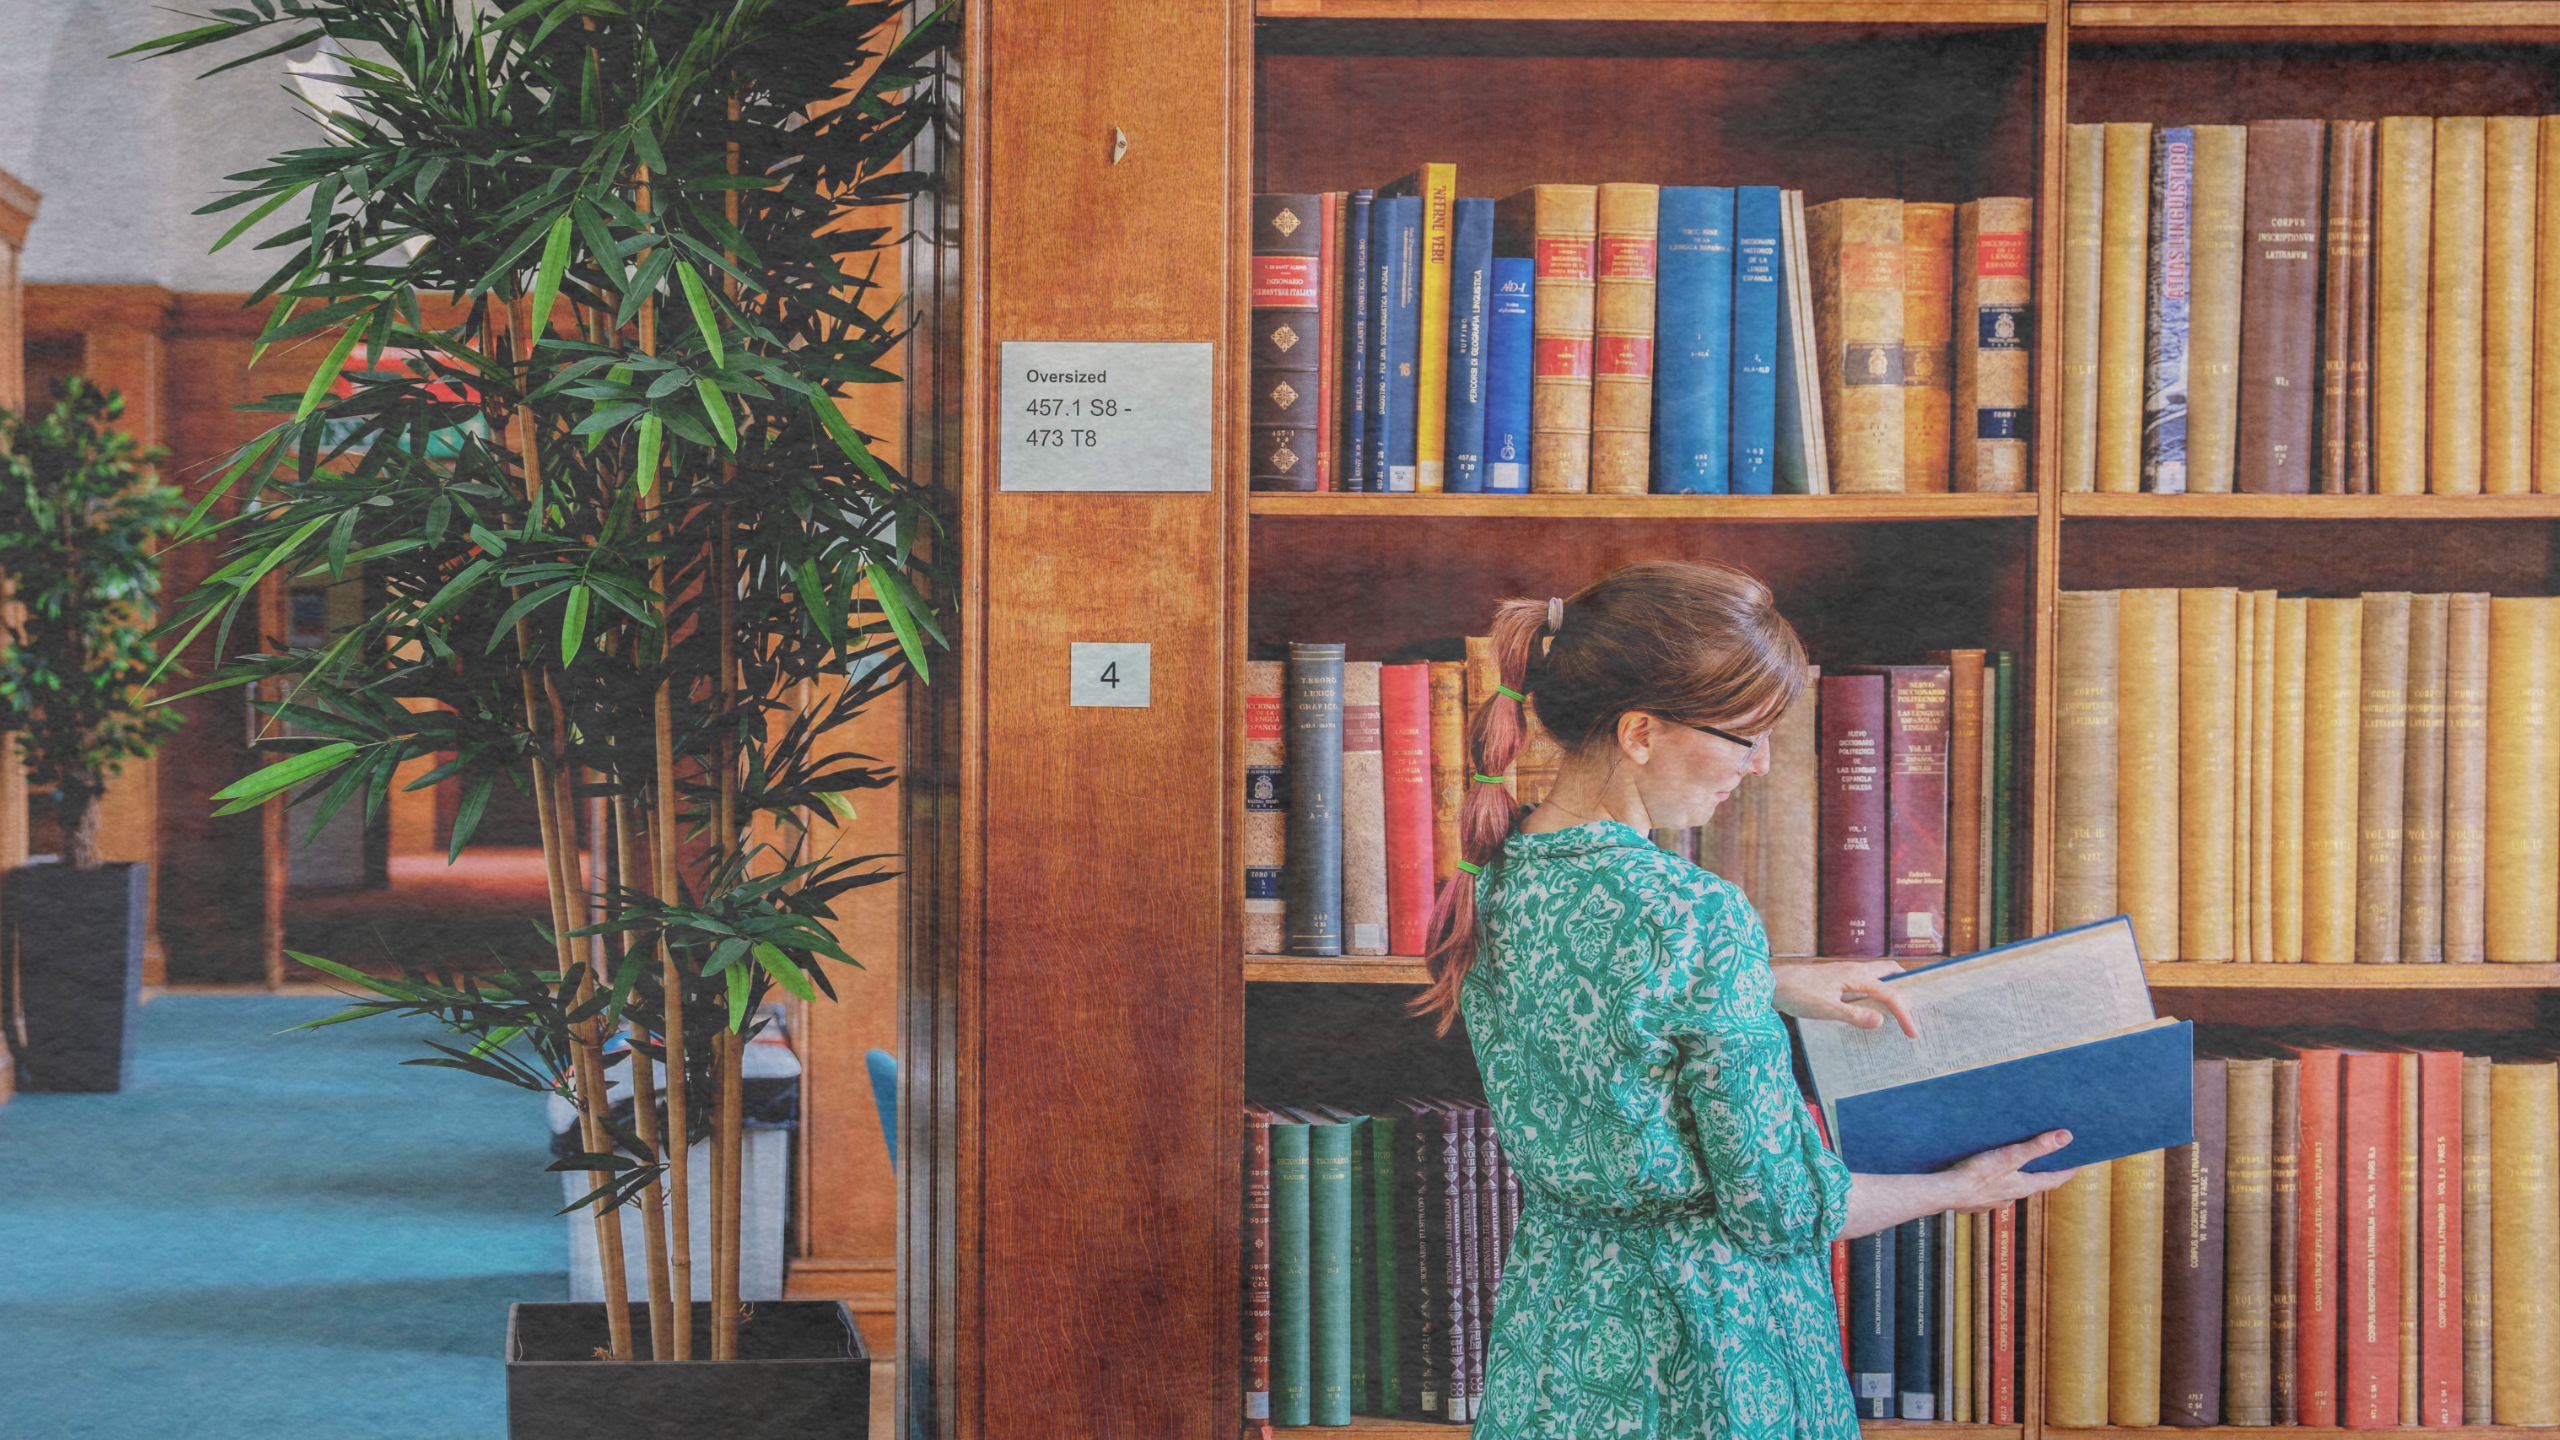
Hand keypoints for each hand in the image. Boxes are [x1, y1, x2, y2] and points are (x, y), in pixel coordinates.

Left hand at [1770, 960, 1918, 1037]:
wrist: (1770, 984)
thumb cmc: (1796, 994)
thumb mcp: (1825, 1010)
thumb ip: (1853, 1016)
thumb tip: (1882, 1021)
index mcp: (1855, 975)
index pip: (1890, 994)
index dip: (1904, 1014)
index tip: (1913, 1034)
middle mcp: (1853, 970)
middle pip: (1890, 973)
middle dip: (1906, 987)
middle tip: (1917, 1008)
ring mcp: (1844, 974)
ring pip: (1876, 977)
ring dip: (1890, 990)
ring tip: (1898, 1011)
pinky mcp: (1836, 981)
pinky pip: (1863, 985)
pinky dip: (1873, 995)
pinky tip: (1870, 1012)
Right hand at [1940, 1129, 2079, 1212]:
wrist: (1946, 1193)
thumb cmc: (1977, 1175)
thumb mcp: (2010, 1156)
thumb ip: (2037, 1147)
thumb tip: (2066, 1138)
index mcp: (2023, 1187)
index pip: (2053, 1180)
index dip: (2067, 1171)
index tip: (2077, 1164)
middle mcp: (2012, 1197)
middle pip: (2031, 1184)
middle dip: (2039, 1172)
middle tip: (2046, 1160)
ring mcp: (1993, 1201)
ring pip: (2010, 1188)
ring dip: (2014, 1177)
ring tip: (2011, 1164)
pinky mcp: (1976, 1201)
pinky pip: (1990, 1191)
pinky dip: (1994, 1182)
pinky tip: (1984, 1175)